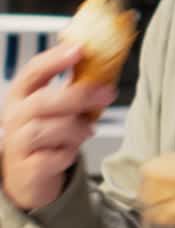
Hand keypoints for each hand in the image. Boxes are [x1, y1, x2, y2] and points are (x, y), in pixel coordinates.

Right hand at [1, 42, 116, 210]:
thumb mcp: (54, 110)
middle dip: (78, 95)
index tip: (79, 50)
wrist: (28, 177)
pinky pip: (49, 159)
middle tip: (106, 93)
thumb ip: (72, 92)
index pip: (33, 71)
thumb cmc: (45, 138)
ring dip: (74, 128)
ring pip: (44, 130)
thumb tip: (104, 73)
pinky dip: (65, 155)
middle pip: (41, 101)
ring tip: (88, 130)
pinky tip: (71, 152)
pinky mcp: (27, 169)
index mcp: (21, 96)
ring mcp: (17, 144)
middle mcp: (15, 117)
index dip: (55, 59)